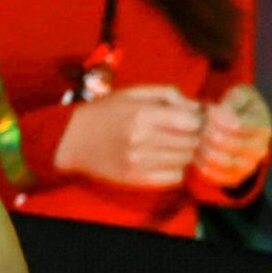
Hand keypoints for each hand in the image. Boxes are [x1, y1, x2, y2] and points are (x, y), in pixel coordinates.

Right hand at [56, 85, 204, 187]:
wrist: (72, 140)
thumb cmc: (106, 112)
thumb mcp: (133, 93)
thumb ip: (168, 94)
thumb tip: (198, 107)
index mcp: (142, 114)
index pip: (192, 122)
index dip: (197, 120)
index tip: (190, 118)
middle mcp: (142, 139)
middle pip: (192, 142)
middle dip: (193, 136)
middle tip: (183, 132)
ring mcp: (139, 162)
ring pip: (186, 161)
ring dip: (185, 153)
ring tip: (172, 144)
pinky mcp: (137, 179)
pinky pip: (174, 178)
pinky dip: (175, 169)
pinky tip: (163, 159)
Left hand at [192, 83, 271, 187]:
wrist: (241, 126)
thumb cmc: (238, 105)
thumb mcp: (239, 93)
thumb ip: (232, 98)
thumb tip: (220, 111)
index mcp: (263, 126)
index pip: (235, 125)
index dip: (216, 117)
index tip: (209, 110)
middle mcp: (260, 149)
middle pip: (223, 143)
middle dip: (206, 131)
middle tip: (200, 124)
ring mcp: (249, 166)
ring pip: (217, 160)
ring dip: (201, 147)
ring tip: (198, 136)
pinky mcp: (236, 178)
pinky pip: (214, 176)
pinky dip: (201, 164)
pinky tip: (198, 152)